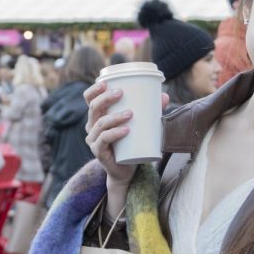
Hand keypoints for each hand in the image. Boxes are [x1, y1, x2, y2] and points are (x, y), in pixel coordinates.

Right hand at [83, 80, 168, 216]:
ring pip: (100, 123)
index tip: (105, 83)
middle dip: (106, 98)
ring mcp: (93, 140)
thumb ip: (150, 111)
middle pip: (93, 108)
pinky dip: (115, 133)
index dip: (94, 90)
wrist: (126, 171)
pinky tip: (126, 130)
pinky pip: (104, 140)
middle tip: (121, 93)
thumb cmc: (130, 144)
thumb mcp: (139, 125)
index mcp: (97, 117)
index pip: (89, 99)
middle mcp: (91, 127)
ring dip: (115, 116)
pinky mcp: (98, 152)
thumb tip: (164, 96)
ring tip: (131, 114)